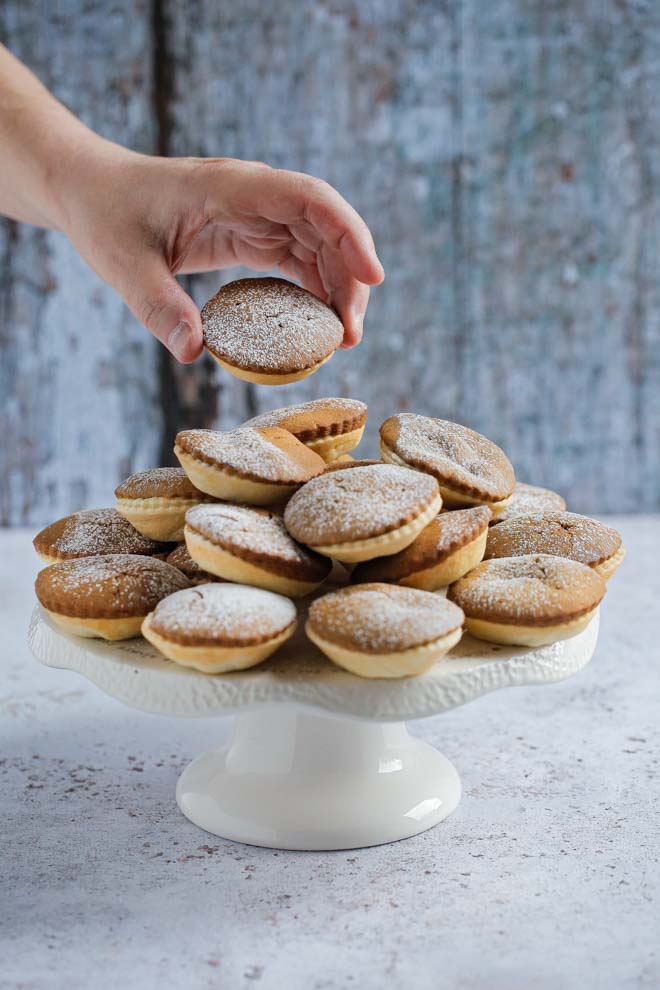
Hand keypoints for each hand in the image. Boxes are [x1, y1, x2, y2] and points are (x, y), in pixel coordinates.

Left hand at [58, 148, 383, 361]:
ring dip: (337, 288)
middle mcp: (253, 194)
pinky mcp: (249, 233)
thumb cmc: (105, 215)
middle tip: (350, 336)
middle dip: (350, 276)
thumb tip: (194, 354)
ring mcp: (255, 213)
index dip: (348, 234)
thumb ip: (159, 307)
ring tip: (342, 339)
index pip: (309, 198)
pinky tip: (319, 323)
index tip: (372, 278)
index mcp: (231, 186)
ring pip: (318, 244)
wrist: (90, 191)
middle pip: (326, 225)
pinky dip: (314, 289)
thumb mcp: (123, 264)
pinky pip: (296, 257)